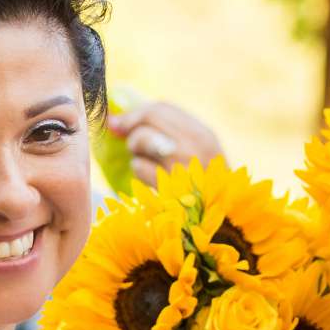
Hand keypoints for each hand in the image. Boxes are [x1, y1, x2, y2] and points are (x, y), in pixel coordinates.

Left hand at [107, 101, 223, 185]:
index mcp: (204, 136)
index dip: (137, 113)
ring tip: (150, 167)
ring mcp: (182, 165)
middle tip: (134, 147)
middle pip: (149, 118)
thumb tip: (112, 121)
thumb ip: (159, 132)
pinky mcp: (167, 186)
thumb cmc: (199, 187)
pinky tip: (152, 183)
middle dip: (133, 128)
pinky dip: (139, 174)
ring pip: (140, 140)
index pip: (162, 107)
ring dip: (137, 153)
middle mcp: (195, 146)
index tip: (123, 123)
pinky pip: (138, 167)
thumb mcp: (193, 154)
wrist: (217, 222)